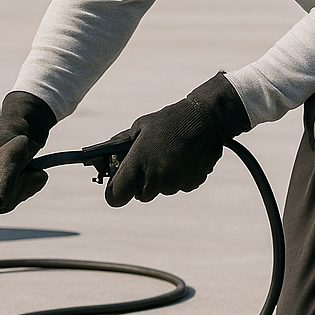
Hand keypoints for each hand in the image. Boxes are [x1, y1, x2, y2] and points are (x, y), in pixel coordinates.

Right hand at [0, 91, 57, 238]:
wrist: (26, 127)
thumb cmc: (13, 139)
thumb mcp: (11, 159)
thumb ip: (2, 182)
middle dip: (12, 197)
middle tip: (29, 178)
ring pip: (3, 203)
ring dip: (23, 190)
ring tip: (35, 173)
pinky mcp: (1, 184)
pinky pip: (13, 196)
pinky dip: (27, 187)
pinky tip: (35, 174)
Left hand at [106, 73, 250, 205]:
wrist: (205, 119)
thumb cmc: (169, 121)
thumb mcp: (139, 127)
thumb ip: (123, 145)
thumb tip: (109, 155)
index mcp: (137, 164)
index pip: (116, 196)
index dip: (115, 193)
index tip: (117, 186)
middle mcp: (155, 178)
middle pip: (141, 194)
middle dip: (141, 183)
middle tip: (147, 163)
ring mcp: (174, 183)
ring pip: (161, 190)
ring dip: (161, 179)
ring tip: (168, 155)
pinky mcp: (191, 183)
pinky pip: (179, 186)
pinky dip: (179, 177)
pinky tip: (183, 158)